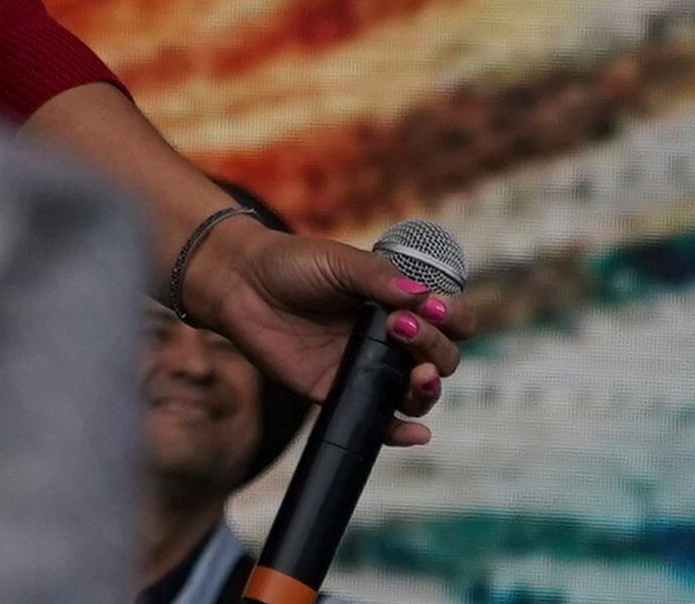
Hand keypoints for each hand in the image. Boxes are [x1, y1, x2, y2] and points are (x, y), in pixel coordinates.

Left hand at [187, 218, 462, 443]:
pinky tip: (415, 433)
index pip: (448, 318)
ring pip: (416, 393)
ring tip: (418, 377)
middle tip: (401, 328)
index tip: (436, 308)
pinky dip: (400, 433)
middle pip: (440, 357)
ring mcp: (366, 368)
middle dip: (435, 348)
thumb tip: (421, 297)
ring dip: (428, 389)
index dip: (454, 317)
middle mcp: (389, 338)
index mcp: (397, 301)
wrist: (239, 283)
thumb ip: (378, 278)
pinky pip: (377, 420)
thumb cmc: (291, 263)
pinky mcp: (338, 392)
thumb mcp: (338, 261)